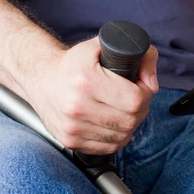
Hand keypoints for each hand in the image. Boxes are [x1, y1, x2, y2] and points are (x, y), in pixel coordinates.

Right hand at [29, 37, 158, 154]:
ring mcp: (72, 127)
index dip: (145, 93)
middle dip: (141, 109)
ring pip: (122, 136)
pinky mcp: (70, 141)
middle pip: (131, 120)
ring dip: (131, 124)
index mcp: (86, 80)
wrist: (40, 80)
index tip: (141, 87)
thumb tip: (152, 83)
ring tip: (124, 110)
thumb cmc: (73, 64)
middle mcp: (77, 106)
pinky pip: (109, 147)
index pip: (134, 99)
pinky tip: (113, 123)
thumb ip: (137, 54)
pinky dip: (118, 137)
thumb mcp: (101, 46)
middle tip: (136, 99)